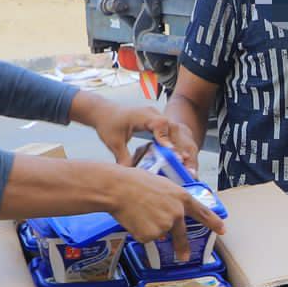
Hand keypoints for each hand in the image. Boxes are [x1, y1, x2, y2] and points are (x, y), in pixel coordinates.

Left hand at [78, 92, 199, 170]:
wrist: (103, 111)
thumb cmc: (108, 123)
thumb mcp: (114, 142)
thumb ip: (123, 157)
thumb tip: (130, 175)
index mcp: (142, 115)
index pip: (160, 124)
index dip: (166, 138)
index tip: (171, 152)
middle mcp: (152, 114)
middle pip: (172, 127)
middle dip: (178, 145)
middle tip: (183, 162)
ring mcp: (156, 116)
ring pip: (174, 130)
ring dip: (179, 145)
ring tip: (184, 162)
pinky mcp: (157, 122)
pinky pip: (170, 131)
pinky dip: (174, 143)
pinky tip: (177, 157)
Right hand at [98, 163, 224, 262]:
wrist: (119, 189)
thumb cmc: (135, 181)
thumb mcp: (161, 185)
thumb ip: (170, 201)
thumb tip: (168, 215)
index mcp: (181, 198)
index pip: (203, 212)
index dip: (214, 222)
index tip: (222, 230)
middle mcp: (177, 214)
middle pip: (182, 235)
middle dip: (182, 248)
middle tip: (183, 257)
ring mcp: (165, 226)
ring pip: (158, 234)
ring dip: (148, 228)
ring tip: (137, 213)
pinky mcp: (151, 235)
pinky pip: (145, 238)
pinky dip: (138, 232)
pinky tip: (133, 219)